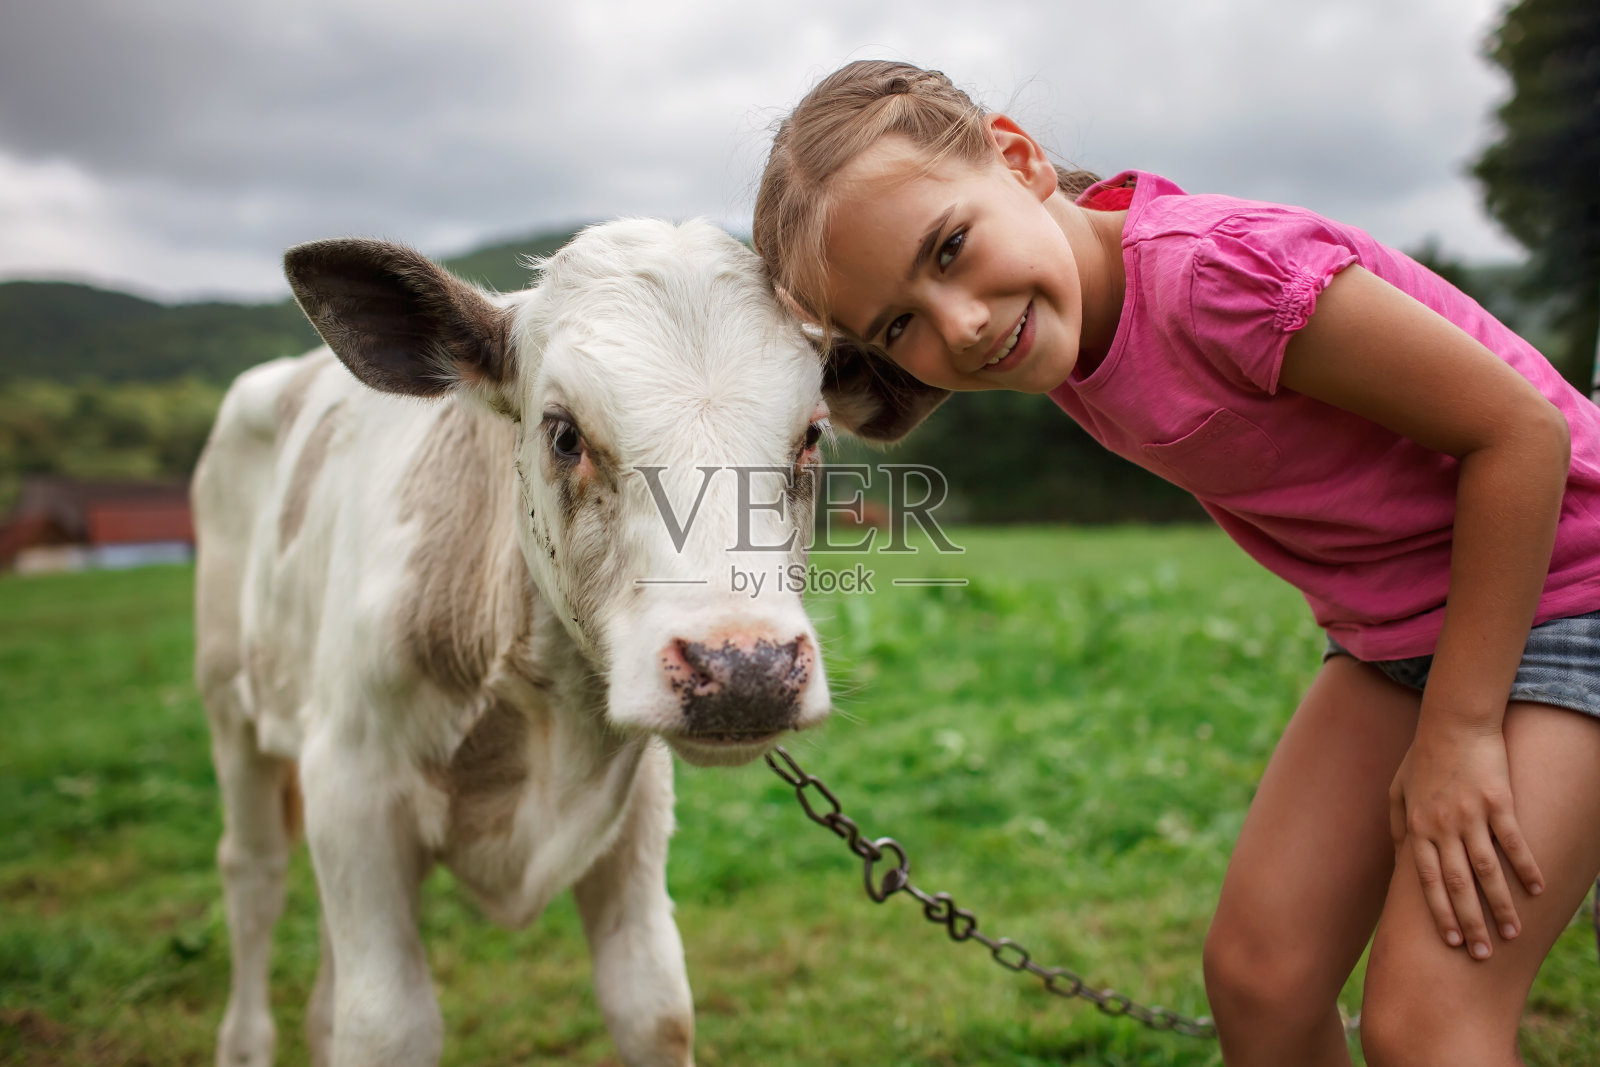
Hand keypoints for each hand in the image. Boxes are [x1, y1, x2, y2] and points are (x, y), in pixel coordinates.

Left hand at [1388, 724, 1544, 959]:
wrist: (1452, 723)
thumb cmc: (1423, 757)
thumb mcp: (1398, 790)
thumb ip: (1397, 825)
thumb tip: (1398, 858)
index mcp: (1417, 828)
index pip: (1428, 881)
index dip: (1439, 913)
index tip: (1450, 941)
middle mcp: (1442, 827)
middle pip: (1457, 885)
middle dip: (1469, 923)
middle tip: (1481, 954)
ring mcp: (1471, 815)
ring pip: (1487, 871)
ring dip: (1501, 905)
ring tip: (1512, 933)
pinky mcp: (1498, 802)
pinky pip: (1513, 842)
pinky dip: (1526, 867)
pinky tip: (1538, 890)